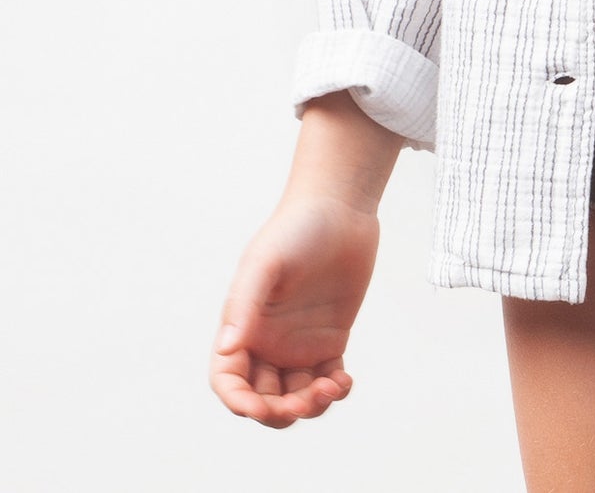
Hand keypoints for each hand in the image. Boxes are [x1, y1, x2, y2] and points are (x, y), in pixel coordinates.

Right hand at [210, 193, 379, 427]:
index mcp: (242, 327)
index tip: (259, 408)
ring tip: (329, 389)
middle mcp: (267, 341)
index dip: (238, 401)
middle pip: (263, 398)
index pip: (228, 379)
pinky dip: (334, 392)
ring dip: (308, 406)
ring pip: (295, 396)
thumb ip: (244, 304)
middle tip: (301, 401)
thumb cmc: (295, 229)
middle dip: (278, 411)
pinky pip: (327, 381)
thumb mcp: (264, 262)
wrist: (341, 208)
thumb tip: (226, 348)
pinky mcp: (330, 340)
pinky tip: (343, 382)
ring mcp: (298, 344)